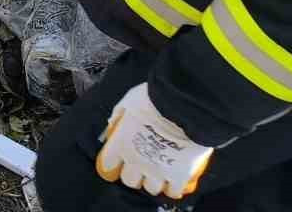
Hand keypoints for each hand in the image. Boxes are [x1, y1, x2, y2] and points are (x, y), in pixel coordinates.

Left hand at [96, 83, 214, 200]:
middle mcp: (136, 161)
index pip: (108, 165)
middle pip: (130, 180)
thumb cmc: (155, 99)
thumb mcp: (128, 101)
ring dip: (154, 180)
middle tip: (140, 165)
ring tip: (159, 171)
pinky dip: (172, 187)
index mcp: (121, 144)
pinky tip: (174, 179)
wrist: (183, 106)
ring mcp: (158, 171)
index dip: (112, 163)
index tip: (116, 161)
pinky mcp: (179, 176)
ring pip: (151, 188)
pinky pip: (172, 191)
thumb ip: (119, 116)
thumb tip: (112, 124)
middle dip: (134, 174)